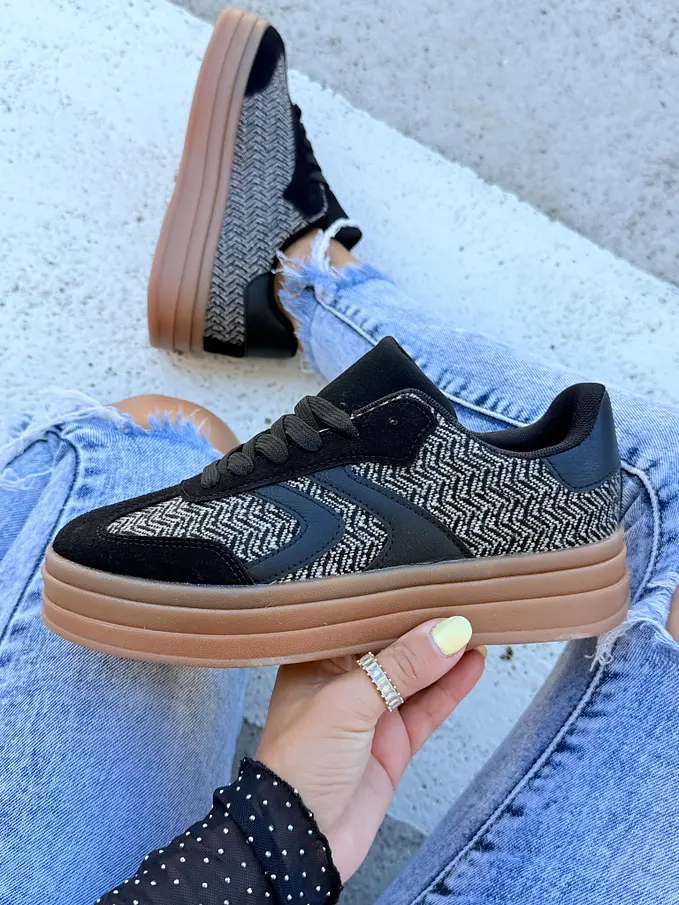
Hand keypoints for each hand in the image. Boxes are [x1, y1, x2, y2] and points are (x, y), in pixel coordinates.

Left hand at [256, 616, 484, 881]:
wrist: (300, 842)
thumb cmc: (298, 764)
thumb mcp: (349, 701)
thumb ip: (401, 666)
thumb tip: (447, 632)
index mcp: (317, 662)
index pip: (362, 623)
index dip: (396, 605)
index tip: (431, 586)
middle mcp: (343, 683)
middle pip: (392, 648)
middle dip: (426, 629)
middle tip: (464, 602)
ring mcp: (371, 715)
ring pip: (416, 677)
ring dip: (445, 657)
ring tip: (478, 627)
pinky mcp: (393, 745)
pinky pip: (428, 709)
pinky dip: (451, 689)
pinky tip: (473, 665)